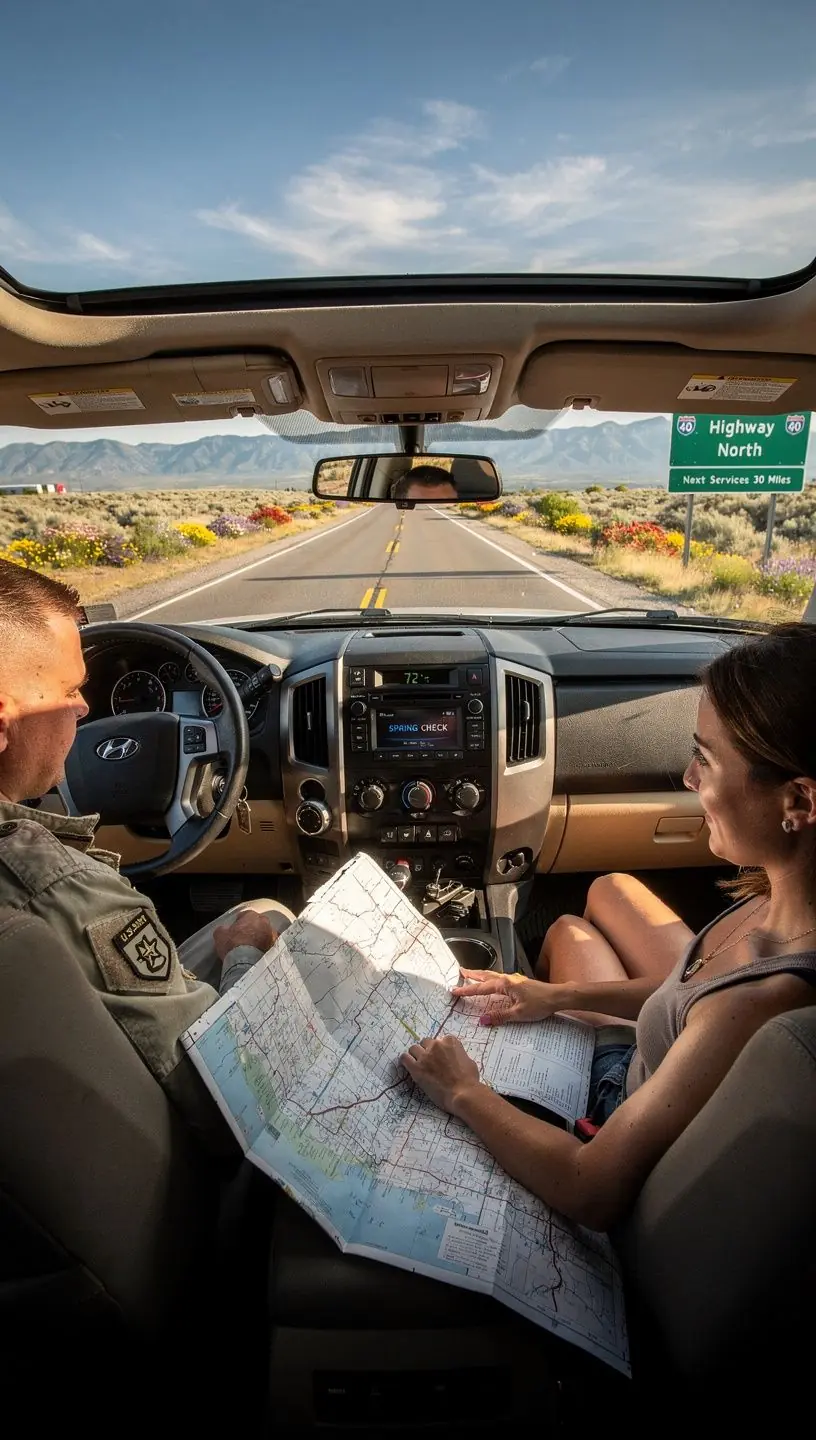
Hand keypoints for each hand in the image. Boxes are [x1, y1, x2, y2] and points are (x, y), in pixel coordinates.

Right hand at [213, 910, 278, 962]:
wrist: (246, 963)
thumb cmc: (233, 946)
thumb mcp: (219, 934)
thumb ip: (223, 928)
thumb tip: (223, 929)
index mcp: (251, 916)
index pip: (245, 914)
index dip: (239, 922)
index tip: (235, 928)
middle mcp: (264, 922)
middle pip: (257, 922)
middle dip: (251, 928)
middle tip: (244, 937)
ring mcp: (271, 934)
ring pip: (265, 933)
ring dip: (259, 937)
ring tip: (251, 946)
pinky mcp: (275, 946)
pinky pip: (269, 944)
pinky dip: (265, 946)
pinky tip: (257, 953)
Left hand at [400, 1035, 481, 1114]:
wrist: (462, 1094)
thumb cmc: (469, 1080)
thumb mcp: (469, 1061)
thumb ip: (458, 1055)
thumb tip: (453, 1058)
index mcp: (450, 1041)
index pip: (440, 1040)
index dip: (440, 1050)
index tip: (441, 1058)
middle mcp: (436, 1045)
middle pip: (425, 1042)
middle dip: (427, 1051)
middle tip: (430, 1062)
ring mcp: (425, 1056)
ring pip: (414, 1048)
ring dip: (416, 1055)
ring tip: (420, 1065)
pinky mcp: (416, 1068)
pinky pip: (404, 1058)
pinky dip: (406, 1061)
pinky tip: (410, 1066)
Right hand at [451, 969, 565, 1026]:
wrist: (558, 996)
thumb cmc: (540, 1004)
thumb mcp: (519, 1014)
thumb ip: (499, 1016)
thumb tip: (482, 1020)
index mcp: (505, 984)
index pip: (481, 988)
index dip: (467, 990)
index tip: (454, 990)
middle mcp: (507, 979)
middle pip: (485, 976)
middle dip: (472, 975)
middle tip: (460, 972)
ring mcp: (514, 979)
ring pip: (493, 976)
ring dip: (481, 975)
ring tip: (472, 974)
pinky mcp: (519, 983)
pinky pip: (500, 979)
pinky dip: (491, 979)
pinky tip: (493, 983)